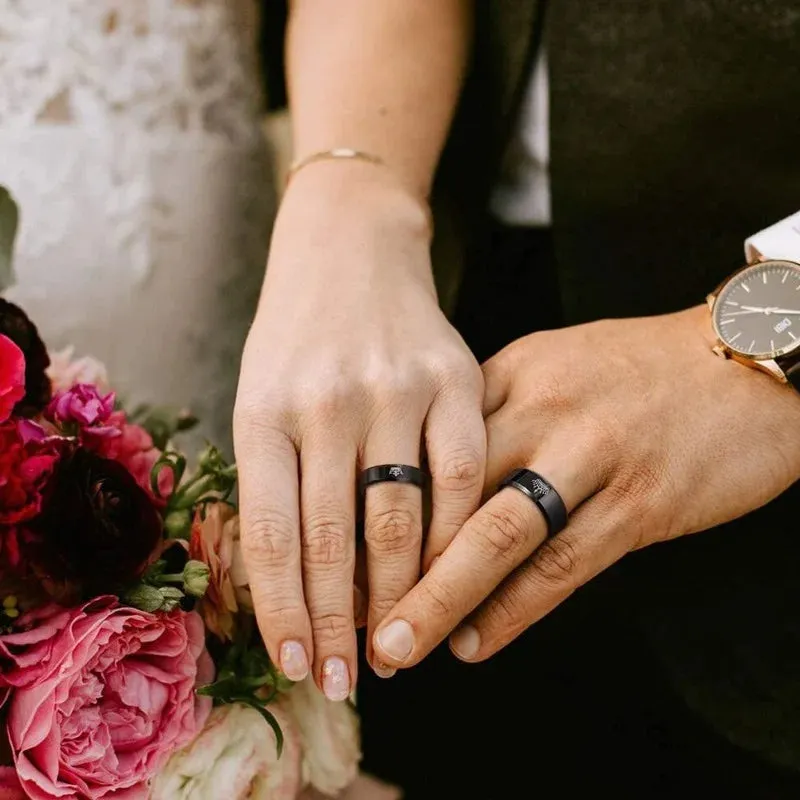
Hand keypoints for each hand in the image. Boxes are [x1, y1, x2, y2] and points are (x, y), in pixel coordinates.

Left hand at [234, 163, 483, 696]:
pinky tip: (452, 577)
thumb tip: (289, 584)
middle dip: (339, 623)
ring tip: (396, 647)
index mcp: (264, 410)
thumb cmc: (299, 336)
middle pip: (333, 539)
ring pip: (401, 519)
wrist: (351, 247)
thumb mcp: (261, 395)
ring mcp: (395, 388)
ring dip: (399, 597)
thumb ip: (274, 481)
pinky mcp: (455, 377)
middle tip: (347, 679)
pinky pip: (463, 476)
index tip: (299, 663)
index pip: (270, 536)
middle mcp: (326, 401)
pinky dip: (455, 538)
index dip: (284, 611)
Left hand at [370, 307, 799, 666]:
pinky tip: (475, 642)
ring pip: (496, 538)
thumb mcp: (554, 363)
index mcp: (510, 373)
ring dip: (439, 600)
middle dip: (389, 561)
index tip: (338, 550)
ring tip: (396, 646)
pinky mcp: (640, 502)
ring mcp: (590, 456)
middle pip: (445, 494)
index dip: (376, 503)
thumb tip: (432, 466)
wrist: (746, 357)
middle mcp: (541, 410)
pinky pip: (562, 566)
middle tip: (348, 613)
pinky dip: (513, 610)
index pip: (423, 445)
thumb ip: (493, 408)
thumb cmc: (640, 367)